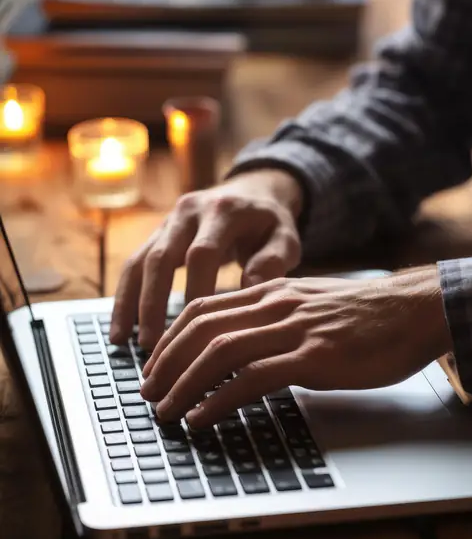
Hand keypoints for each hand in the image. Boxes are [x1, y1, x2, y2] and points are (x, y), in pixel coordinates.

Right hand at [110, 169, 303, 349]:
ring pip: (140, 262)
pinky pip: (133, 266)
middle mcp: (189, 211)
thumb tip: (249, 291)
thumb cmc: (270, 224)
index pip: (202, 253)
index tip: (197, 330)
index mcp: (224, 211)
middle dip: (154, 303)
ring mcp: (168, 221)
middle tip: (153, 346)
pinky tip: (119, 331)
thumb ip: (273, 262)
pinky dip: (124, 298)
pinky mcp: (157, 235)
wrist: (252, 192)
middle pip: (161, 258)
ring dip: (131, 304)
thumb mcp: (285, 237)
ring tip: (123, 342)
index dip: (196, 290)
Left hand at [139, 266, 451, 427]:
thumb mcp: (315, 306)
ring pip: (218, 353)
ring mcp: (295, 330)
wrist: (418, 309)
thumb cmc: (372, 315)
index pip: (204, 310)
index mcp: (273, 292)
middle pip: (200, 329)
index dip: (170, 339)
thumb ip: (280, 320)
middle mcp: (276, 305)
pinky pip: (253, 378)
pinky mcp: (315, 358)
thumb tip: (251, 348)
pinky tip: (202, 417)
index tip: (154, 365)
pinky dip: (218, 399)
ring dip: (182, 384)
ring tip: (164, 411)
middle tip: (147, 393)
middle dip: (164, 364)